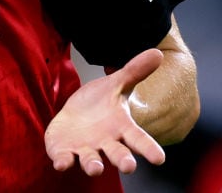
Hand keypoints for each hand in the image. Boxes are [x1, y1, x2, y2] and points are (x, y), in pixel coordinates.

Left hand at [44, 48, 165, 175]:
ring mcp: (86, 149)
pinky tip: (62, 163)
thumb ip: (135, 71)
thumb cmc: (101, 102)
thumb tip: (157, 52)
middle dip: (123, 160)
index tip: (159, 158)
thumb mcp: (116, 84)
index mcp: (121, 127)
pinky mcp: (65, 151)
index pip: (138, 139)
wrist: (76, 113)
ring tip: (96, 168)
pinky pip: (65, 159)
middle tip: (129, 166)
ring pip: (92, 161)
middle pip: (118, 154)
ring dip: (94, 165)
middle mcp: (106, 142)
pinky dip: (64, 161)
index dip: (149, 149)